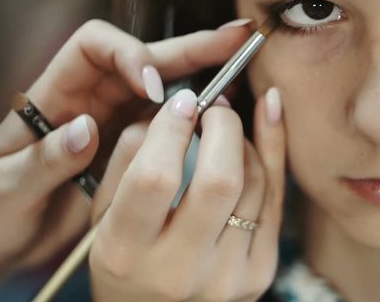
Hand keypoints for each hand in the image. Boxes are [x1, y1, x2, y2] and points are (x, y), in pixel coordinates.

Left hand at [0, 19, 250, 297]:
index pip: (94, 47)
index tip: (154, 87)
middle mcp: (87, 102)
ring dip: (201, 74)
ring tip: (240, 63)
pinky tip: (222, 110)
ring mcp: (112, 126)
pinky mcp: (128, 152)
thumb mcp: (4, 190)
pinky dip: (195, 115)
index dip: (129, 55)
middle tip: (232, 41)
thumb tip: (87, 129)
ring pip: (162, 88)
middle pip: (141, 59)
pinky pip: (166, 125)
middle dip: (188, 49)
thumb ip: (43, 160)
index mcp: (52, 97)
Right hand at [89, 87, 285, 301]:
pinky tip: (271, 112)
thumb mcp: (103, 216)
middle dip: (222, 126)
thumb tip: (173, 109)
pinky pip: (277, 198)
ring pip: (254, 183)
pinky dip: (274, 150)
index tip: (182, 102)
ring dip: (245, 139)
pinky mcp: (261, 273)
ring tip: (227, 126)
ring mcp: (228, 275)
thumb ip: (128, 158)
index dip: (172, 128)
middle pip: (219, 179)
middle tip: (213, 106)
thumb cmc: (125, 262)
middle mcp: (180, 270)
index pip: (156, 177)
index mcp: (126, 252)